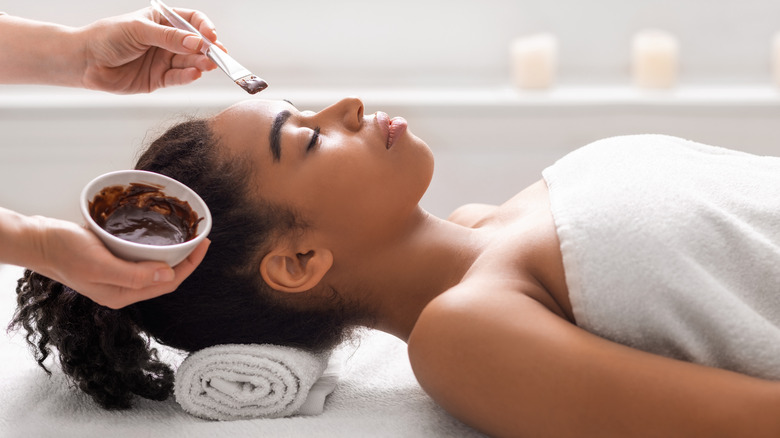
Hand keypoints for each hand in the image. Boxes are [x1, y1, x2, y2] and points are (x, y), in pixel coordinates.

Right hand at [30, 216, 209, 308]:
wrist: (36, 240)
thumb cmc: (64, 251)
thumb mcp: (99, 264)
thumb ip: (134, 274)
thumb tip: (170, 274)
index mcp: (122, 294)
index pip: (168, 283)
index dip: (190, 265)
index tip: (203, 243)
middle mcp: (122, 288)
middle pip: (165, 276)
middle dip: (187, 259)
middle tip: (200, 236)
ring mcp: (116, 274)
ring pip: (154, 266)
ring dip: (173, 253)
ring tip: (187, 235)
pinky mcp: (110, 260)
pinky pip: (141, 257)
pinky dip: (155, 247)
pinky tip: (161, 235)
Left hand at [79, 7, 221, 93]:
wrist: (85, 61)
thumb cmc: (106, 38)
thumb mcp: (139, 30)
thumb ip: (168, 38)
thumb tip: (196, 42)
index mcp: (162, 21)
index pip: (191, 21)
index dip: (204, 28)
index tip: (212, 36)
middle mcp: (166, 41)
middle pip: (195, 44)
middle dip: (208, 49)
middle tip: (217, 55)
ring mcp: (164, 60)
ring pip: (189, 62)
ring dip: (201, 63)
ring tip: (208, 65)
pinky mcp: (159, 79)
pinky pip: (178, 78)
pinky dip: (187, 77)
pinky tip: (194, 74)